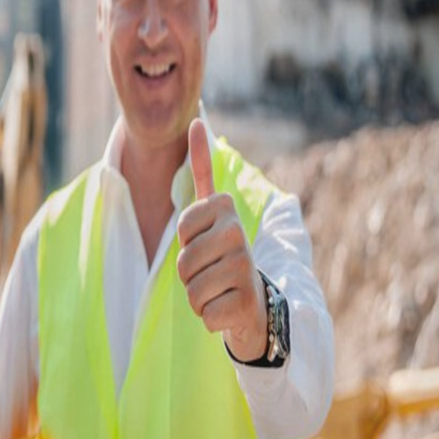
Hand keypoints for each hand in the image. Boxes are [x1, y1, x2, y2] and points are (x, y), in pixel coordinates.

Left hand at [176, 119, 268, 361]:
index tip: (208, 241)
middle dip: (191, 274)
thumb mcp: (213, 212)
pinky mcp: (245, 302)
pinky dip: (211, 318)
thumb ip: (203, 170)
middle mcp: (238, 234)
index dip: (188, 242)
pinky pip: (203, 314)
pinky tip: (229, 308)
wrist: (256, 301)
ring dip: (199, 297)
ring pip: (191, 289)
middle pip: (183, 262)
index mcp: (226, 209)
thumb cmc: (225, 254)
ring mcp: (244, 268)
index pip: (182, 228)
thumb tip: (196, 120)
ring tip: (221, 289)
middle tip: (214, 271)